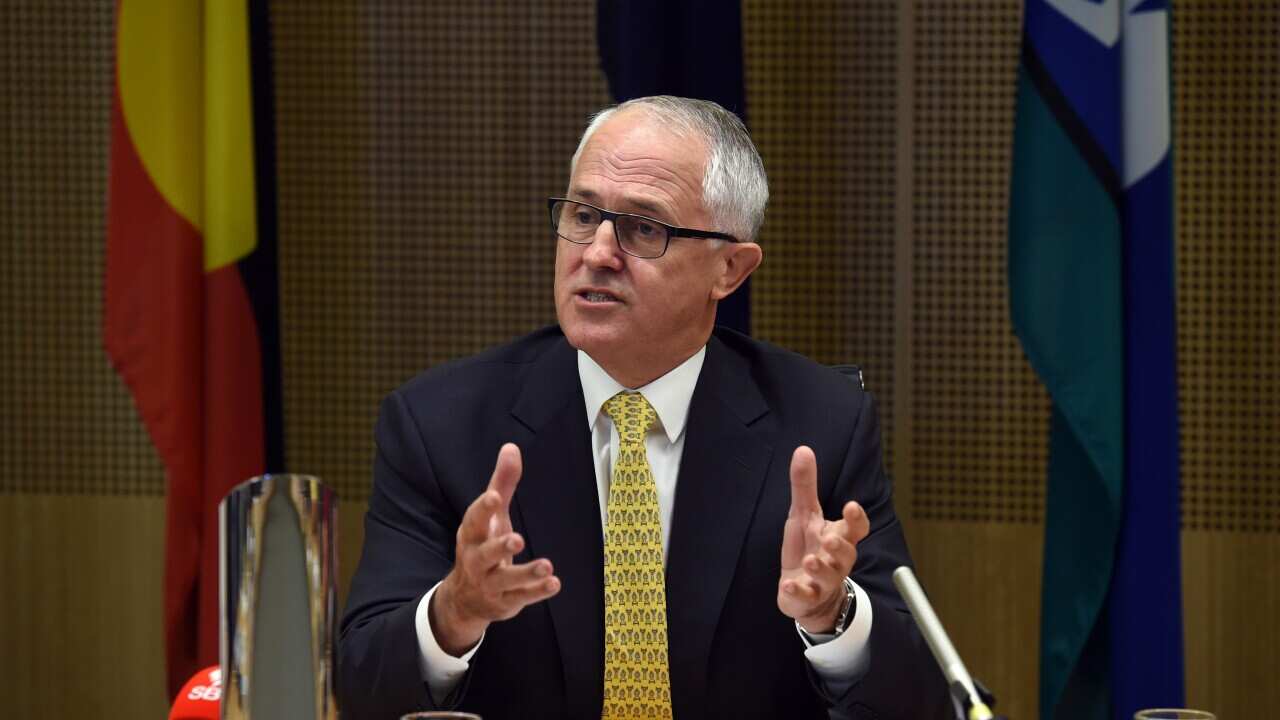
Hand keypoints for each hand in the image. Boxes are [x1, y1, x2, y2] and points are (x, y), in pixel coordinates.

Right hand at [430, 443, 560, 655]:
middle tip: (517, 539)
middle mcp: (477, 559)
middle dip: (500, 546)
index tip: (493, 496)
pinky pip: (521, 597)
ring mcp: (491, 583)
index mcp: (472, 534)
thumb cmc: (482, 544)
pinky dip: (537, 592)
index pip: (475, 519)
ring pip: (507, 580)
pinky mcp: (506, 600)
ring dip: (526, 573)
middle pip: (486, 553)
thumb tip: (511, 447)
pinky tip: (555, 583)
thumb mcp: (491, 515)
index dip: (483, 508)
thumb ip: (502, 482)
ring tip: (547, 566)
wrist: (465, 597)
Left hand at [777, 446, 869, 633]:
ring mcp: (823, 581)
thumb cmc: (810, 545)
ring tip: (810, 560)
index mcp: (839, 537)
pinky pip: (806, 596)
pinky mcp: (807, 596)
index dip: (856, 518)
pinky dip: (798, 591)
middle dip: (839, 547)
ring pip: (829, 576)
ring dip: (820, 568)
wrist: (810, 591)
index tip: (851, 506)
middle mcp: (836, 559)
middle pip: (846, 554)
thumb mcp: (804, 513)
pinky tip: (789, 584)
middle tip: (828, 539)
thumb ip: (805, 485)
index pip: (856, 528)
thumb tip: (803, 449)